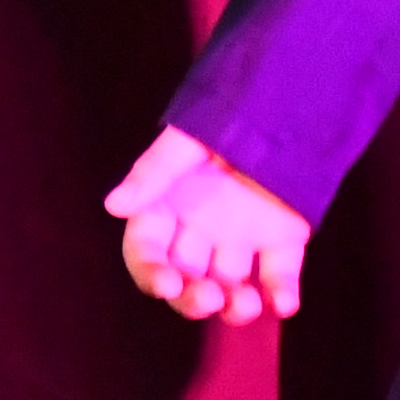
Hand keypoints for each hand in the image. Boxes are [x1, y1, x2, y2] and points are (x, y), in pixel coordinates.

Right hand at [105, 125, 310, 324]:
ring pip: (230, 285)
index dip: (151, 271)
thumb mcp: (188, 138)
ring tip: (245, 305)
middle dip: (191, 298)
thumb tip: (113, 205)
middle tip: (208, 299)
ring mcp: (241, 236)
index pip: (148, 250)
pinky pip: (279, 275)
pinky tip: (285, 303)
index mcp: (168, 205)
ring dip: (234, 306)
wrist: (286, 93)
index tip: (166, 284)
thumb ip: (155, 172)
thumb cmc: (228, 111)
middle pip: (185, 279)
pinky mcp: (282, 238)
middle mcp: (199, 229)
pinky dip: (282, 294)